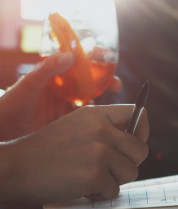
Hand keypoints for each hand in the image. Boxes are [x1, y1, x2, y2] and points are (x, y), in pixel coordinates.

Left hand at [0, 52, 122, 140]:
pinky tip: (103, 123)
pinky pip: (88, 121)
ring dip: (104, 103)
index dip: (93, 58)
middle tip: (117, 84)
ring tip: (111, 106)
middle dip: (106, 81)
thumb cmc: (10, 106)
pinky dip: (97, 121)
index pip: (76, 61)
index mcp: (53, 75)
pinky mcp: (69, 125)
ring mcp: (66, 108)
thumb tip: (70, 56)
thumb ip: (48, 69)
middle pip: (90, 81)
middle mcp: (62, 90)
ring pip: (91, 101)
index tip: (106, 56)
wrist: (5, 134)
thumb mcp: (29, 85)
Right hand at [1, 104, 148, 204]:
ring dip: (114, 181)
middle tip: (107, 169)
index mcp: (97, 115)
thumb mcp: (76, 126)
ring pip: (131, 173)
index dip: (141, 132)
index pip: (137, 114)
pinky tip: (82, 187)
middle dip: (128, 164)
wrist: (18, 168)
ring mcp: (99, 152)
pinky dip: (100, 194)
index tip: (133, 144)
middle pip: (141, 151)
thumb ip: (104, 129)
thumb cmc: (48, 152)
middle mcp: (101, 130)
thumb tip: (137, 140)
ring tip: (90, 176)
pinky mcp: (95, 175)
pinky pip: (115, 190)